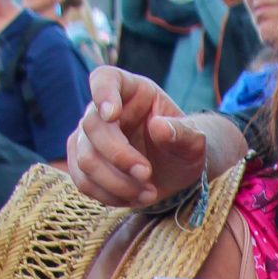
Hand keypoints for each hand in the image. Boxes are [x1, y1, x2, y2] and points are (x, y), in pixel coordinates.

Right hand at [68, 67, 207, 205]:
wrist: (176, 172)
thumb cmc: (184, 149)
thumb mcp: (194, 142)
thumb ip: (182, 133)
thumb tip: (159, 127)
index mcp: (132, 91)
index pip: (105, 79)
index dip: (103, 94)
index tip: (112, 116)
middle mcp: (104, 111)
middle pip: (92, 127)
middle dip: (119, 156)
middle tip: (148, 174)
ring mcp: (89, 138)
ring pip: (84, 159)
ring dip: (116, 182)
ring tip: (148, 194)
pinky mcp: (84, 164)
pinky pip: (83, 182)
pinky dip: (108, 196)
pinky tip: (133, 199)